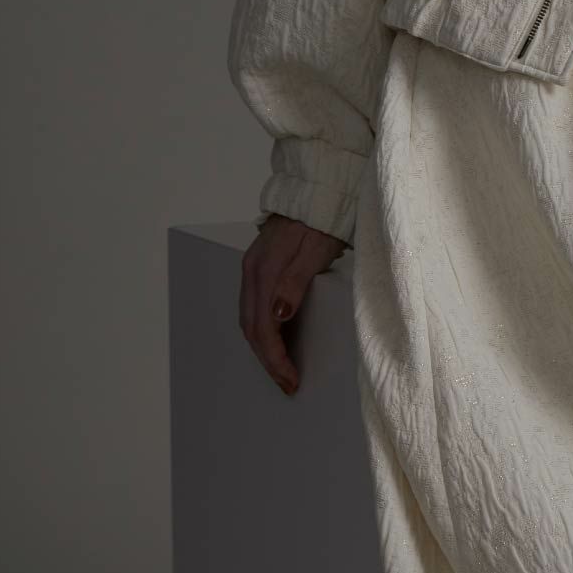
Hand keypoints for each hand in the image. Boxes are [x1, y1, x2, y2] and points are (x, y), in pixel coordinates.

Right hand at [239, 214, 347, 395]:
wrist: (319, 189)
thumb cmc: (324, 220)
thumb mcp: (316, 251)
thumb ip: (295, 282)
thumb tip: (278, 316)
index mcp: (264, 269)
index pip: (263, 326)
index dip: (275, 357)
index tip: (290, 379)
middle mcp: (252, 270)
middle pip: (251, 327)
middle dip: (268, 359)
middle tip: (287, 383)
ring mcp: (252, 267)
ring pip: (249, 318)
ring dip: (263, 347)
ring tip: (282, 369)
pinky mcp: (259, 266)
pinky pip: (253, 306)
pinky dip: (262, 329)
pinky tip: (275, 339)